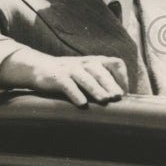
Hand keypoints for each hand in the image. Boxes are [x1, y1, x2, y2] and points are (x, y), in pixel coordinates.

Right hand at [0, 50, 126, 106]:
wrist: (40, 68)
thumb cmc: (71, 75)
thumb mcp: (88, 74)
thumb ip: (102, 82)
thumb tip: (121, 101)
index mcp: (97, 61)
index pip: (115, 63)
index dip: (122, 77)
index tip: (125, 94)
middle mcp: (86, 63)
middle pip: (102, 72)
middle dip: (111, 85)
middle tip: (118, 98)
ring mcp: (72, 69)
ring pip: (86, 78)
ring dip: (96, 89)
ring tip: (105, 100)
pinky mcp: (58, 77)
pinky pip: (68, 85)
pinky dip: (75, 94)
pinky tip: (82, 104)